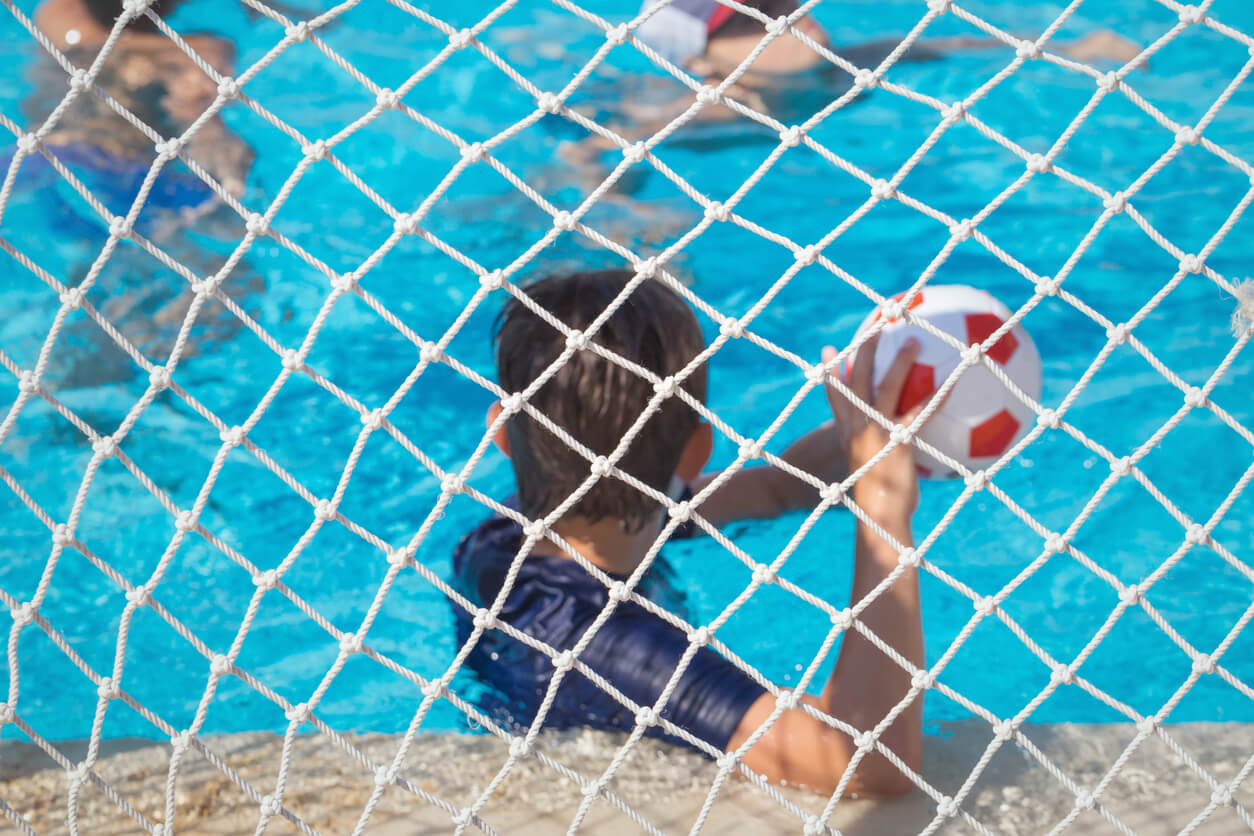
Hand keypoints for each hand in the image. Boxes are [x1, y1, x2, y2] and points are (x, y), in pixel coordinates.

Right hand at [821, 335, 927, 515]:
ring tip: (912, 339)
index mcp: (847, 435)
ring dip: (899, 360)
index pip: (835, 397)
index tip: (828, 351)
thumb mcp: (874, 477)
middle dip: (862, 352)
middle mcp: (858, 428)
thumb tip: (903, 460)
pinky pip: (920, 410)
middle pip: (856, 380)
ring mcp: (876, 431)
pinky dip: (938, 395)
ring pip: (885, 385)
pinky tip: (953, 381)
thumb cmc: (879, 506)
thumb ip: (885, 460)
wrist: (878, 517)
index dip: (830, 373)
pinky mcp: (897, 439)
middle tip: (871, 328)